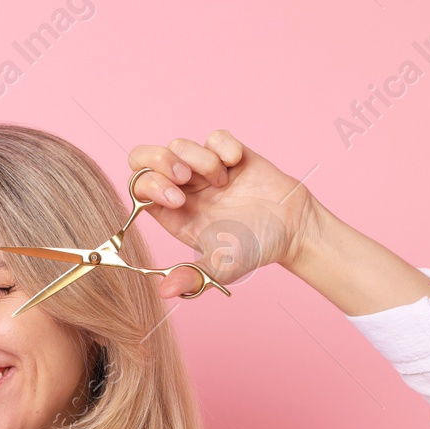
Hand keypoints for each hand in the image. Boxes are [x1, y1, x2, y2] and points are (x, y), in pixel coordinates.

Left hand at [126, 130, 318, 296]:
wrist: (291, 230)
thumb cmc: (253, 250)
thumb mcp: (220, 267)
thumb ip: (193, 277)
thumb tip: (165, 292)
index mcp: (172, 213)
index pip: (138, 188)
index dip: (150, 186)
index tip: (177, 199)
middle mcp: (182, 189)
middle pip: (144, 157)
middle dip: (159, 160)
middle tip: (184, 176)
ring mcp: (203, 169)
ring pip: (179, 144)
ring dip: (199, 160)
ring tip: (223, 182)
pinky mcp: (228, 154)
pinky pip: (214, 136)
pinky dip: (224, 147)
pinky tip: (236, 166)